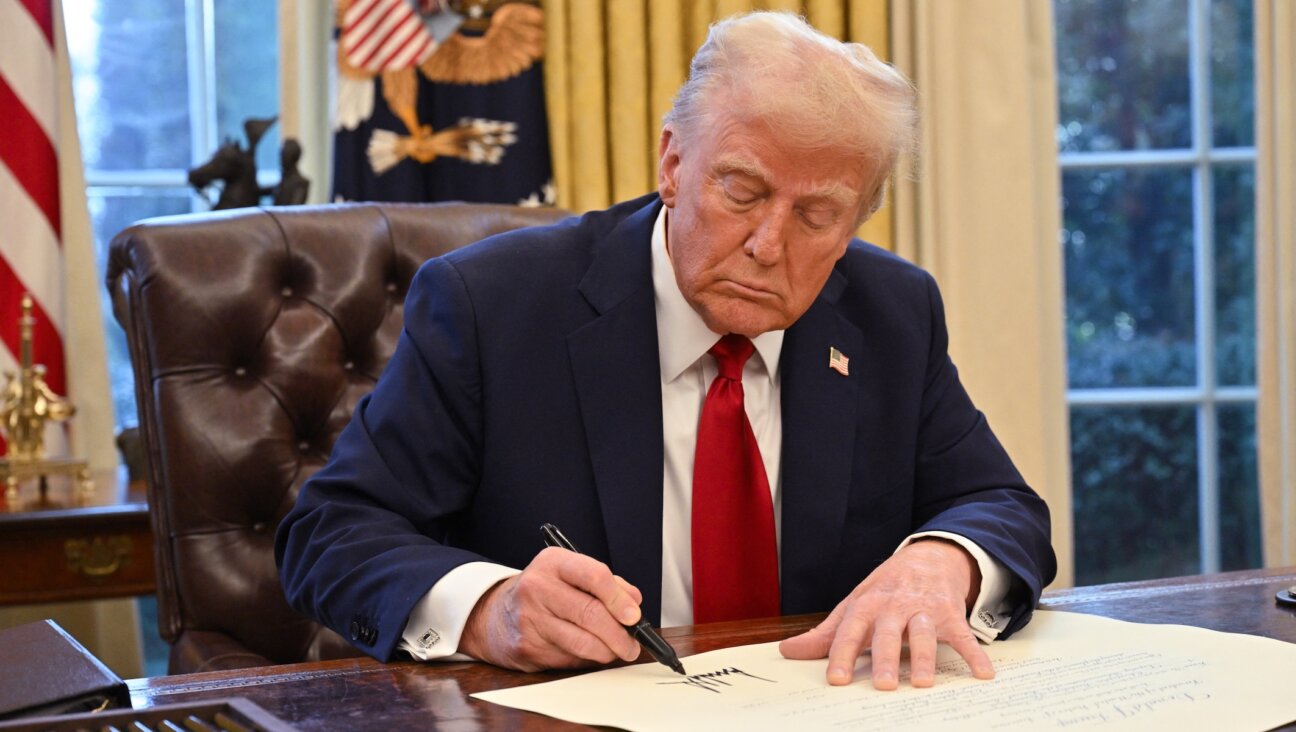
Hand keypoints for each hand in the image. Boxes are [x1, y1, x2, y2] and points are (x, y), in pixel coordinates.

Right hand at [458, 547, 643, 670]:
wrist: (494, 614)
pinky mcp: (527, 647)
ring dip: (607, 651)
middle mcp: (538, 587)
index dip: (619, 599)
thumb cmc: (541, 592)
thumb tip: (633, 602)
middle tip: (633, 644)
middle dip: (619, 634)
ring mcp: (530, 619)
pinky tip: (586, 652)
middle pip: (590, 613)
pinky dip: (585, 659)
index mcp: (553, 562)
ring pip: (582, 642)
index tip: (635, 616)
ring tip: (616, 651)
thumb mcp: (568, 574)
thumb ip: (605, 584)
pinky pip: (569, 658)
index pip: (594, 575)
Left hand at [778, 538, 992, 689]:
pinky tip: (982, 674)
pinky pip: (964, 636)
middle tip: (883, 684)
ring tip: (923, 682)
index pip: (850, 630)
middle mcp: (895, 606)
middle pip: (888, 632)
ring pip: (924, 632)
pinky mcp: (951, 614)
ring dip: (925, 656)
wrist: (927, 558)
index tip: (835, 679)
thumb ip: (824, 634)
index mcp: (867, 605)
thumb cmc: (884, 591)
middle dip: (886, 658)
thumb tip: (788, 651)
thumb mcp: (853, 606)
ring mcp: (925, 609)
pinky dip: (974, 655)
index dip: (841, 653)